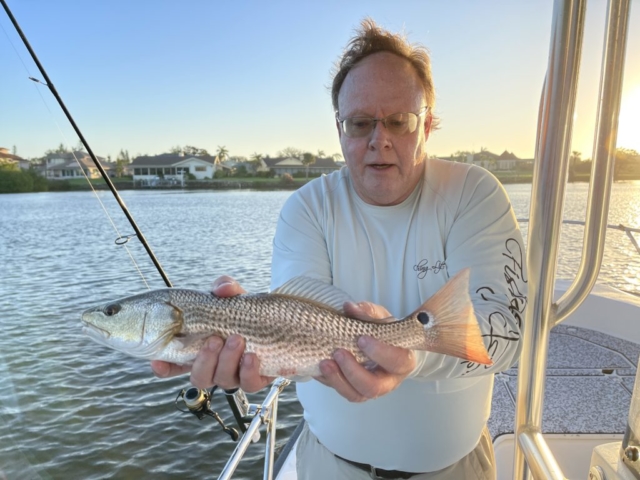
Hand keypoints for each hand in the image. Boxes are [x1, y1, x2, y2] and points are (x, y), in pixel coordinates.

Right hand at [150, 276, 274, 392]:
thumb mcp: (232, 295)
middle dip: (204, 361)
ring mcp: (235, 374)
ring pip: (223, 381)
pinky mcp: (257, 378)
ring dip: (227, 361)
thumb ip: (224, 287)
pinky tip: (251, 356)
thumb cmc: (247, 311)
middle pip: (199, 378)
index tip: (158, 360)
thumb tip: (221, 289)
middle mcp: (215, 366)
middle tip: (215, 339)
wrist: (278, 320)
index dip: (164, 367)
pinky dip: (248, 371)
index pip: (174, 364)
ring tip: (237, 339)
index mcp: (199, 348)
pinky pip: (249, 384)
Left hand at [314, 301, 415, 402]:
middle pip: (373, 386)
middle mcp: (388, 380)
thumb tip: (349, 307)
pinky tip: (317, 368)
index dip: (379, 352)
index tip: (362, 339)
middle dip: (353, 371)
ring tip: (324, 363)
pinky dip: (327, 381)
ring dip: (337, 380)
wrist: (383, 347)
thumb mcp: (381, 318)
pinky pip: (341, 391)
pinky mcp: (354, 390)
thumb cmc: (385, 333)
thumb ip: (368, 312)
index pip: (396, 362)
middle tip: (339, 352)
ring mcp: (370, 388)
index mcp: (402, 360)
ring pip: (355, 394)